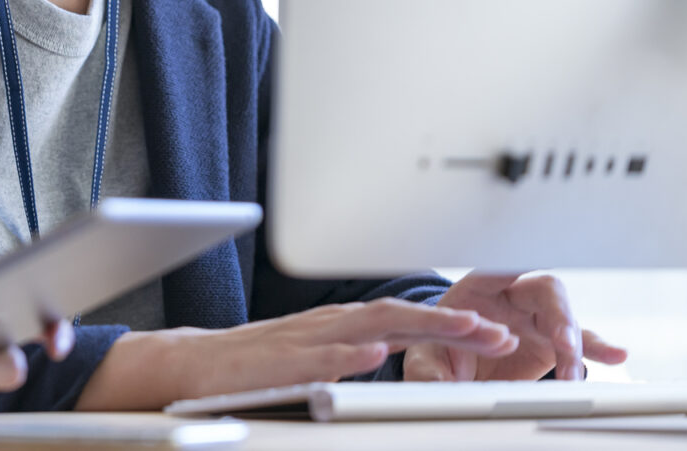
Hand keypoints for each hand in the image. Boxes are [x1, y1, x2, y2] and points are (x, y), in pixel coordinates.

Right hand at [79, 297, 519, 408]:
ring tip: (465, 334)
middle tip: (506, 334)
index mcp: (336, 327)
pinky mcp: (271, 361)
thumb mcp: (310, 360)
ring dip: (420, 329)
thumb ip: (350, 358)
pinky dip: (346, 353)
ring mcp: (299, 341)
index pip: (404, 319)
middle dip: (455, 324)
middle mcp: (324, 325)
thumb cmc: (245, 370)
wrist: (180, 366)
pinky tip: (375, 354)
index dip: (453, 324)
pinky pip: (314, 356)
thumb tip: (398, 360)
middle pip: (399, 315)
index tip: (501, 333)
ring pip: (367, 326)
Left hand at [403, 272, 628, 381]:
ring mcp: (535, 319)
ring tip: (572, 372)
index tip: (523, 267)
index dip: (513, 269)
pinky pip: (579, 343)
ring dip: (573, 344)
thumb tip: (436, 383)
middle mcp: (512, 297)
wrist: (451, 367)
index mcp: (477, 288)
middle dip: (556, 315)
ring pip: (565, 319)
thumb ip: (428, 368)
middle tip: (560, 342)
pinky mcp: (550, 344)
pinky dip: (597, 349)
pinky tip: (616, 355)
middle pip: (543, 292)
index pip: (498, 271)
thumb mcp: (424, 356)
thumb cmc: (436, 349)